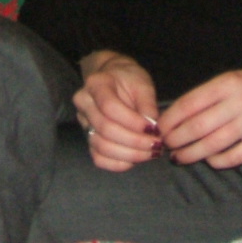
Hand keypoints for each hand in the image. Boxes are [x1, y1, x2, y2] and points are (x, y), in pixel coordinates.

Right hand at [73, 52, 161, 171]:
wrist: (113, 79)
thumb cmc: (129, 79)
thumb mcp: (142, 84)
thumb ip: (147, 105)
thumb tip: (153, 130)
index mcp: (96, 84)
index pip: (109, 107)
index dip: (132, 121)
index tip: (153, 128)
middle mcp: (84, 104)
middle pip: (105, 129)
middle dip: (135, 141)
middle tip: (157, 144)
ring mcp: (84, 123)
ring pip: (101, 146)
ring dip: (129, 154)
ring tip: (150, 152)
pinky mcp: (88, 138)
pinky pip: (98, 158)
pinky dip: (118, 163)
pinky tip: (135, 159)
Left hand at [158, 63, 241, 167]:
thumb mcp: (233, 80)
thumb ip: (208, 96)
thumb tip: (175, 115)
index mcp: (228, 82)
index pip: (190, 103)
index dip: (171, 119)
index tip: (160, 129)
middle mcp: (241, 100)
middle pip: (198, 127)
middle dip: (177, 139)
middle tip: (166, 146)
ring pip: (214, 144)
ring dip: (192, 154)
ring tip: (180, 157)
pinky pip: (236, 155)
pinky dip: (218, 161)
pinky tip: (209, 160)